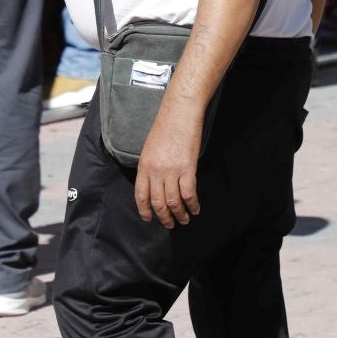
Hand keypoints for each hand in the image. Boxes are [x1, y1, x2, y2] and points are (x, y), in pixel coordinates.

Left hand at [134, 104, 203, 228]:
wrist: (180, 112)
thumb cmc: (166, 126)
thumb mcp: (150, 147)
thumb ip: (150, 167)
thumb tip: (155, 184)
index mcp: (144, 166)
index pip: (141, 196)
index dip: (145, 211)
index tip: (150, 219)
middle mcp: (155, 171)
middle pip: (158, 203)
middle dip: (164, 217)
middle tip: (170, 224)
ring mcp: (171, 171)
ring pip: (174, 202)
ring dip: (180, 215)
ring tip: (184, 219)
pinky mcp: (187, 169)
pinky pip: (189, 194)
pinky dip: (192, 205)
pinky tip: (195, 208)